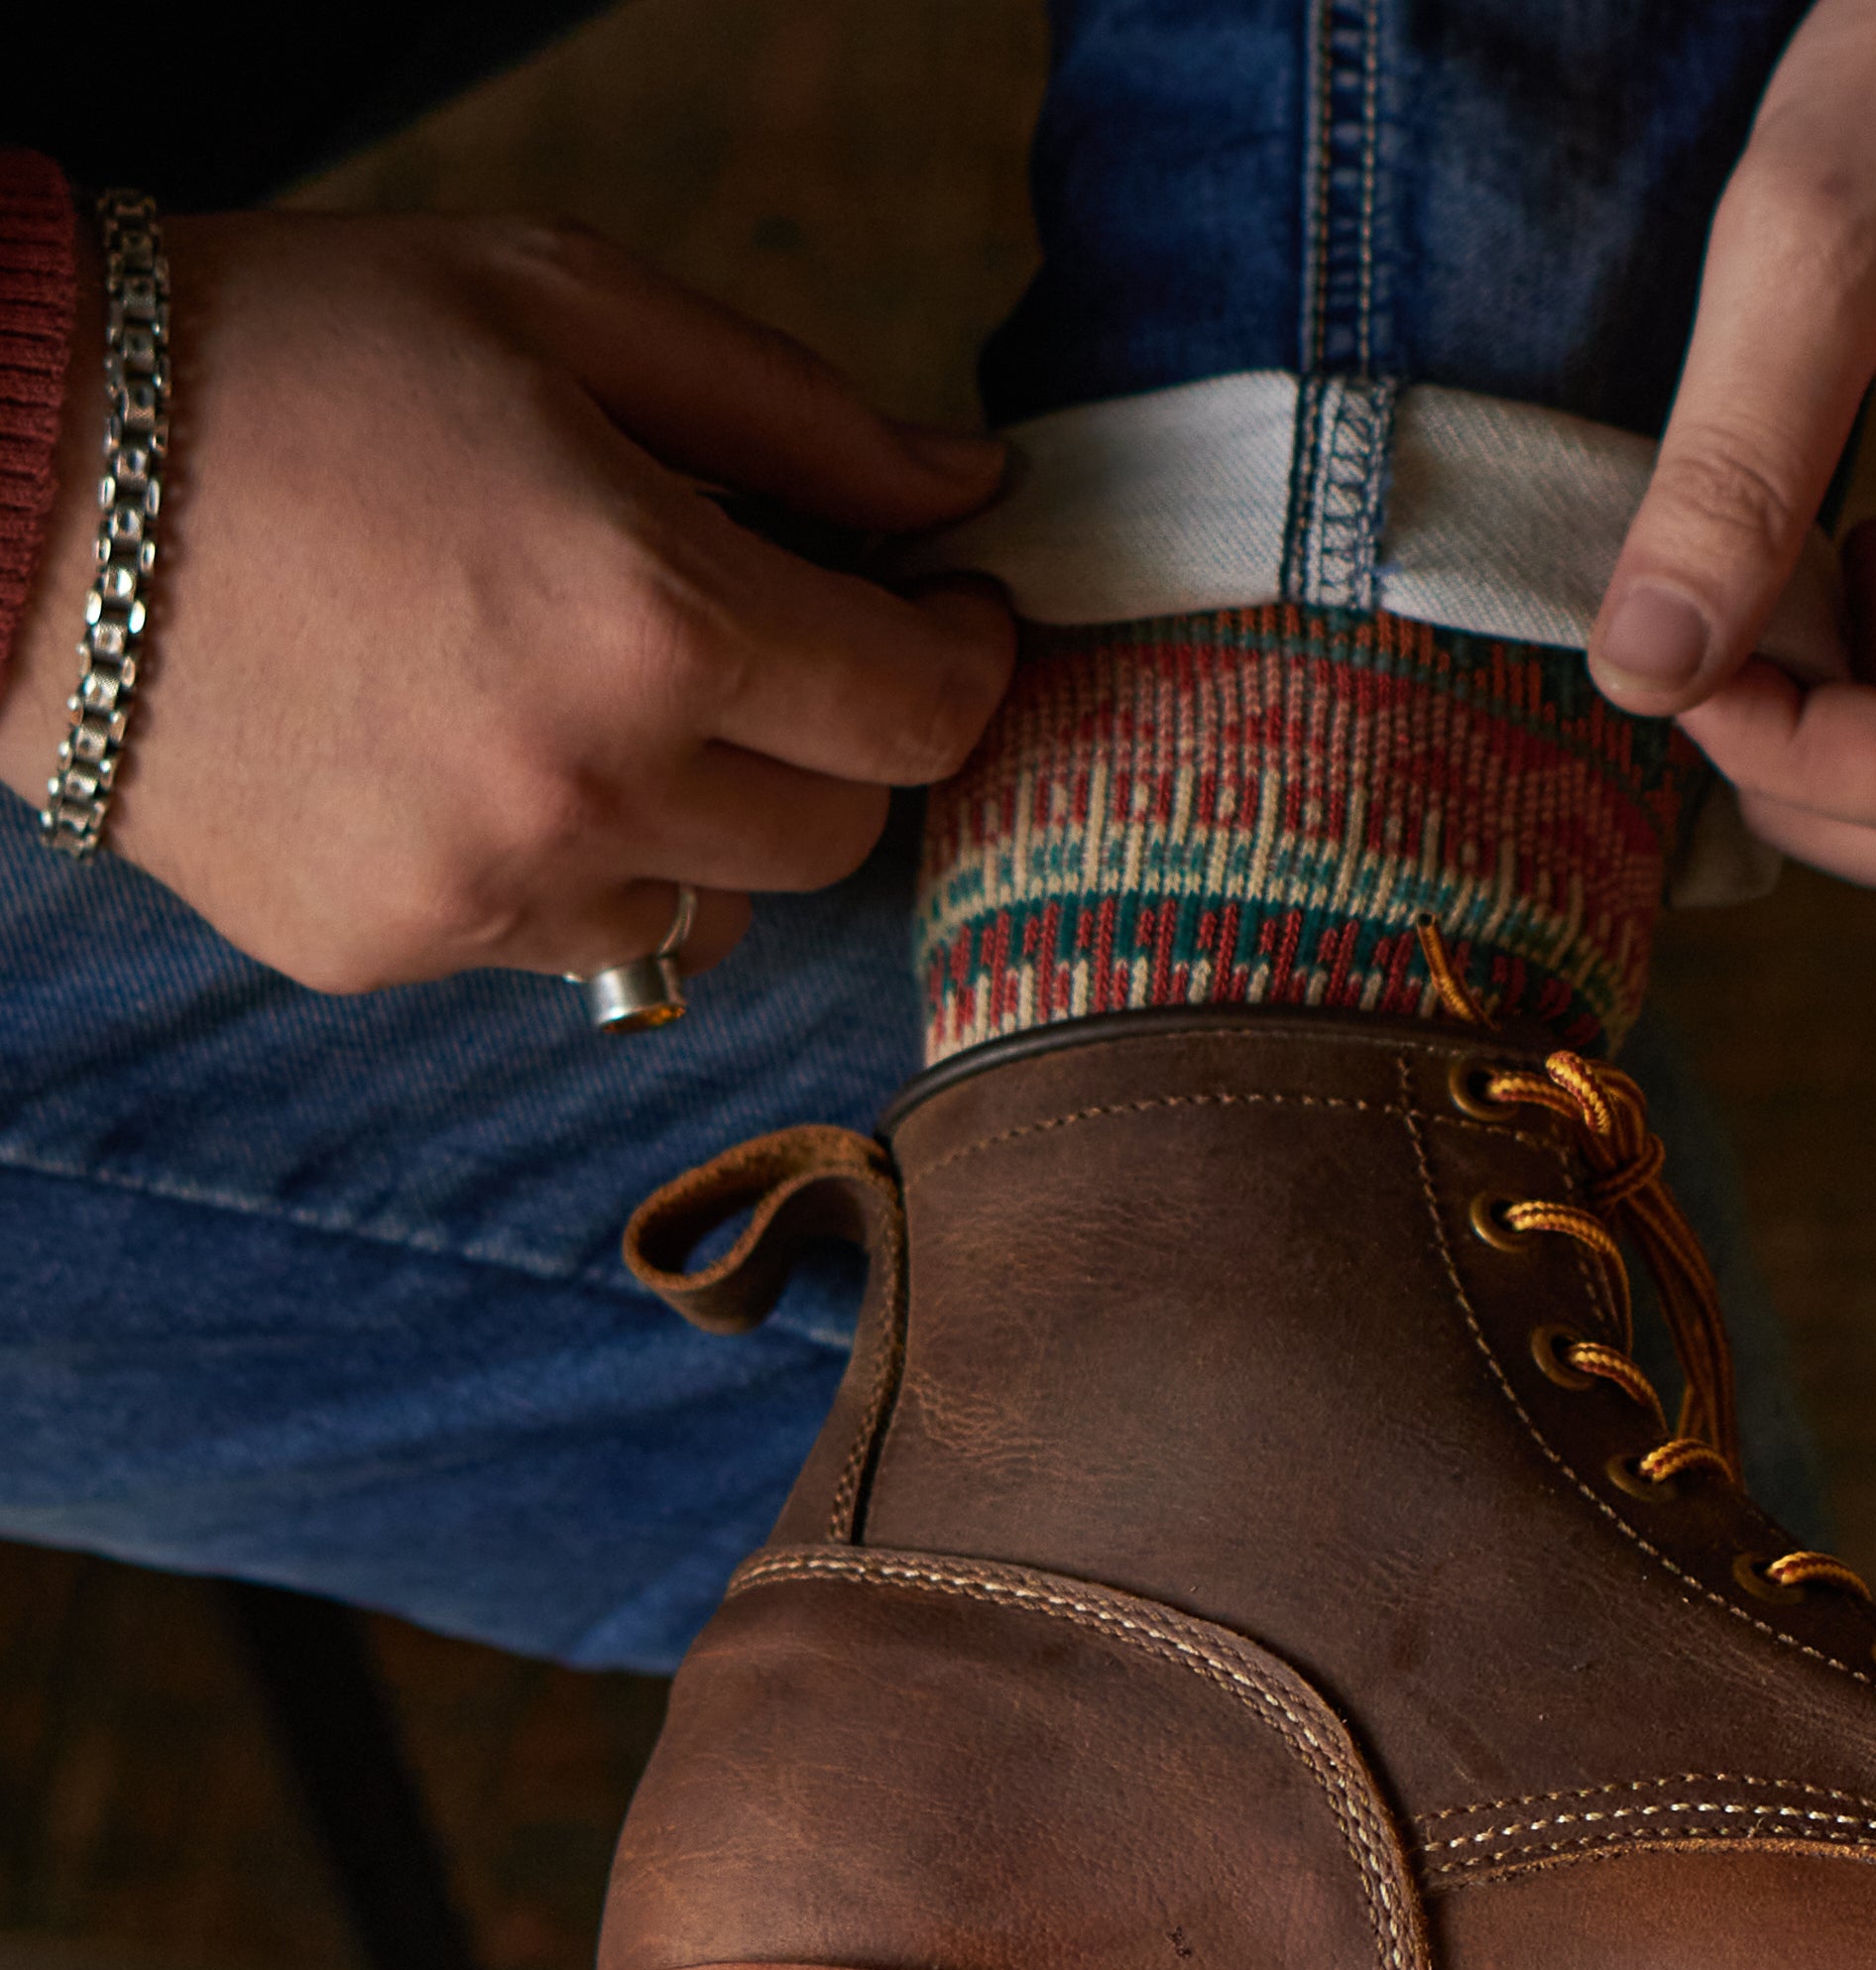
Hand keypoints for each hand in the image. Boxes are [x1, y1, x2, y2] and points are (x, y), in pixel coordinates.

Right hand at [0, 210, 1014, 993]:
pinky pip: (578, 939)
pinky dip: (574, 864)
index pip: (920, 714)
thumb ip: (800, 418)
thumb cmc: (298, 354)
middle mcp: (590, 782)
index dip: (963, 662)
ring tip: (587, 692)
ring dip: (703, 815)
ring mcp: (489, 888)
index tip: (945, 615)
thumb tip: (971, 491)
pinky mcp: (400, 948)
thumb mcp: (562, 306)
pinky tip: (475, 751)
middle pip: (839, 831)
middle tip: (762, 642)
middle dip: (832, 738)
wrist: (14, 469)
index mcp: (653, 614)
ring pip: (719, 904)